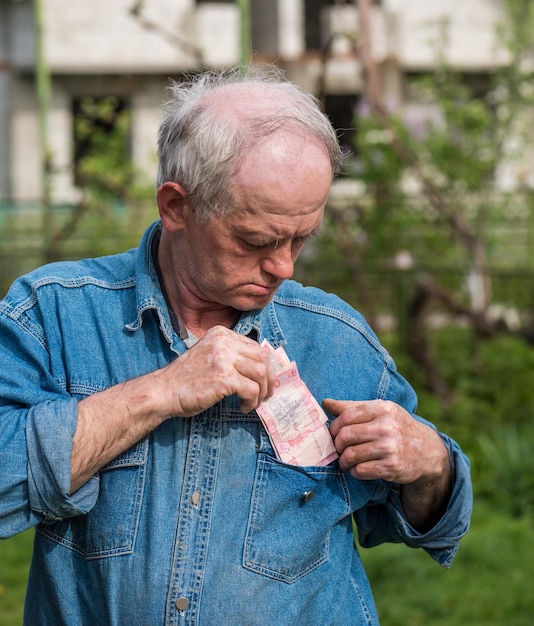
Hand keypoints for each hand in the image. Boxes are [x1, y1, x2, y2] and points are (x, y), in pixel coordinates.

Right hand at [154, 326, 275, 415]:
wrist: (163, 391)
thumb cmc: (186, 378)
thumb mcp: (209, 355)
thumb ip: (231, 354)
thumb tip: (261, 367)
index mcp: (221, 333)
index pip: (255, 346)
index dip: (265, 366)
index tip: (264, 381)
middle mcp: (224, 341)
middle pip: (262, 357)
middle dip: (269, 379)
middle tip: (265, 395)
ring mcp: (224, 358)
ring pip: (261, 373)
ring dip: (261, 392)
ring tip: (253, 403)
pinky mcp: (223, 377)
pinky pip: (252, 390)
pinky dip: (252, 402)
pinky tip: (242, 407)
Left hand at [324, 398, 447, 482]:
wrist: (426, 451)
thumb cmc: (396, 427)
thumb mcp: (379, 411)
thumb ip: (352, 407)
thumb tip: (325, 403)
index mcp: (382, 409)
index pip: (347, 415)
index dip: (334, 426)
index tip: (332, 433)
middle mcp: (387, 427)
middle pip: (346, 436)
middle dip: (337, 445)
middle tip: (338, 449)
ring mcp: (390, 447)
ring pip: (351, 455)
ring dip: (343, 460)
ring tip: (345, 460)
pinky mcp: (391, 467)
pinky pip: (360, 471)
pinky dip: (354, 471)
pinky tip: (357, 468)